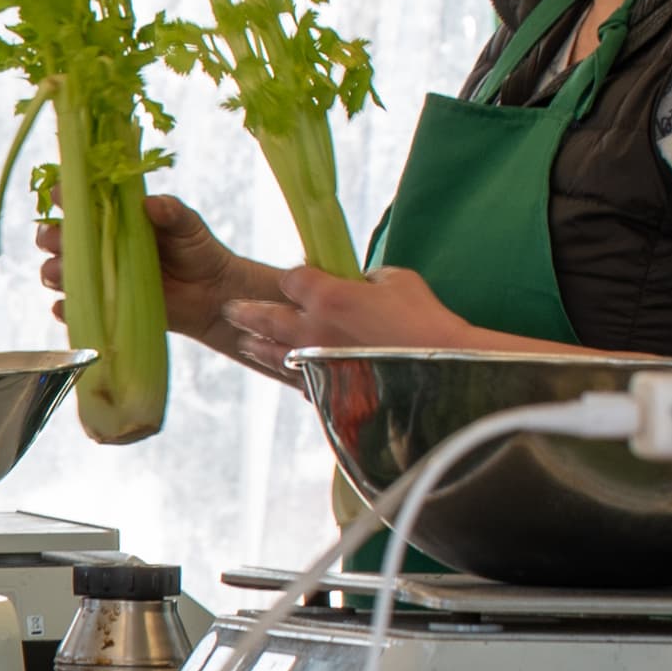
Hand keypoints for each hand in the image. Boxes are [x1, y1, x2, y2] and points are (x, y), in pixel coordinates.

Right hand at [39, 195, 287, 351]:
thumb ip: (172, 212)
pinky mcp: (102, 306)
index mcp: (112, 218)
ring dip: (52, 273)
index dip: (66, 197)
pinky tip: (67, 307)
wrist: (210, 293)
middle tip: (57, 240)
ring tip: (61, 275)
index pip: (80, 204)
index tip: (61, 194)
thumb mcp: (188, 225)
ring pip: (57, 273)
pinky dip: (64, 309)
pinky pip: (72, 309)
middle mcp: (97, 246)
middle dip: (49, 238)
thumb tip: (152, 203)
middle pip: (57, 239)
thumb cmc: (196, 249)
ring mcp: (97, 277)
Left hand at [209, 265, 492, 375]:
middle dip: (247, 312)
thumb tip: (360, 284)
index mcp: (327, 297)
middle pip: (266, 317)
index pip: (292, 279)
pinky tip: (286, 372)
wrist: (440, 372)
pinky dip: (291, 375)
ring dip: (257, 346)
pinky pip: (299, 382)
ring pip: (273, 353)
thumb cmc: (425, 321)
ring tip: (245, 342)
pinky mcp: (323, 391)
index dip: (293, 278)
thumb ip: (369, 279)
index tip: (293, 280)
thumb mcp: (398, 282)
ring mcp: (314, 365)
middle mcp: (311, 330)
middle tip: (231, 309)